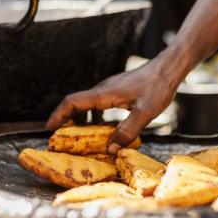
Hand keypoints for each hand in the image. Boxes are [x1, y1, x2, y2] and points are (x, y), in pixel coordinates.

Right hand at [46, 53, 181, 153]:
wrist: (168, 68)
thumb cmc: (158, 87)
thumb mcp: (146, 112)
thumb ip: (128, 131)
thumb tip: (110, 149)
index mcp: (105, 94)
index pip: (73, 102)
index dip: (58, 115)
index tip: (49, 128)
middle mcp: (103, 89)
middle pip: (76, 103)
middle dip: (65, 120)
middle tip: (60, 138)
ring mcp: (109, 88)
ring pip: (86, 104)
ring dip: (79, 119)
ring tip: (79, 137)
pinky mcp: (117, 90)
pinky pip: (97, 104)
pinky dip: (93, 116)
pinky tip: (101, 128)